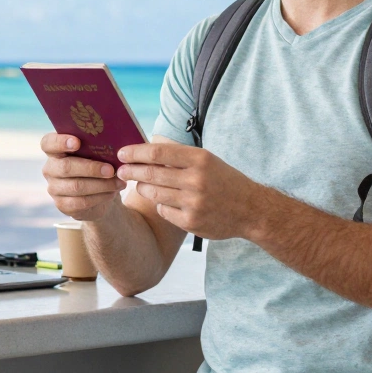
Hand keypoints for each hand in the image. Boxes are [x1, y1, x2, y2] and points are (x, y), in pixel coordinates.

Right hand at [40, 133, 126, 221]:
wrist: (98, 195)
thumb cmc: (97, 166)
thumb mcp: (96, 154)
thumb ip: (97, 147)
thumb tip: (114, 147)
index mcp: (55, 151)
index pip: (48, 143)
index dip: (60, 142)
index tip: (77, 142)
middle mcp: (50, 169)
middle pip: (65, 167)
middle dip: (91, 168)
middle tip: (111, 169)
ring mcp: (54, 188)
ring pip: (76, 186)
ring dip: (101, 185)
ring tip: (119, 182)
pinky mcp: (62, 205)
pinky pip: (82, 201)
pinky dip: (100, 197)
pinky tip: (112, 193)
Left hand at [117, 142, 265, 239]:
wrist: (251, 209)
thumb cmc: (224, 180)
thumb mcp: (207, 160)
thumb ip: (179, 157)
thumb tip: (145, 151)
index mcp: (200, 159)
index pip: (158, 153)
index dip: (135, 152)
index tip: (122, 153)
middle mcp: (196, 180)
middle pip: (151, 174)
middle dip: (131, 172)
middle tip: (120, 171)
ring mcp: (193, 203)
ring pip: (153, 194)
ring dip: (141, 188)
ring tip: (139, 185)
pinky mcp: (191, 222)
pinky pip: (163, 211)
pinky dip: (160, 205)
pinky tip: (163, 201)